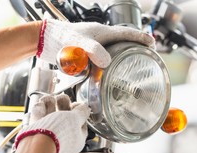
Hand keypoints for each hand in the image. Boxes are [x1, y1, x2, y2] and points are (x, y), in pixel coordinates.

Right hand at [15, 94, 89, 152]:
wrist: (37, 142)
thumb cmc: (60, 132)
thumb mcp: (76, 119)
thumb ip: (82, 112)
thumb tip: (86, 108)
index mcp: (77, 138)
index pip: (81, 124)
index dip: (80, 112)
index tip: (76, 104)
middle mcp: (63, 137)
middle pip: (65, 118)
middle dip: (63, 105)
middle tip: (62, 98)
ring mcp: (49, 134)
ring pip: (51, 115)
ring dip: (51, 104)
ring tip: (50, 99)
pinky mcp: (36, 130)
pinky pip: (39, 116)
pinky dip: (40, 109)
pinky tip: (41, 104)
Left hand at [37, 19, 154, 67]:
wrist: (44, 40)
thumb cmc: (60, 37)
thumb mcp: (79, 43)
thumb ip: (93, 51)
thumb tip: (107, 62)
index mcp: (102, 33)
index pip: (127, 34)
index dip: (141, 39)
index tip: (152, 44)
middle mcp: (99, 39)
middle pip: (121, 44)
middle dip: (132, 51)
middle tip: (142, 59)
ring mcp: (92, 47)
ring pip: (110, 55)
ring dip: (117, 62)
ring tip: (124, 71)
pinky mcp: (85, 56)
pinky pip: (98, 63)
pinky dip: (102, 69)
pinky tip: (101, 76)